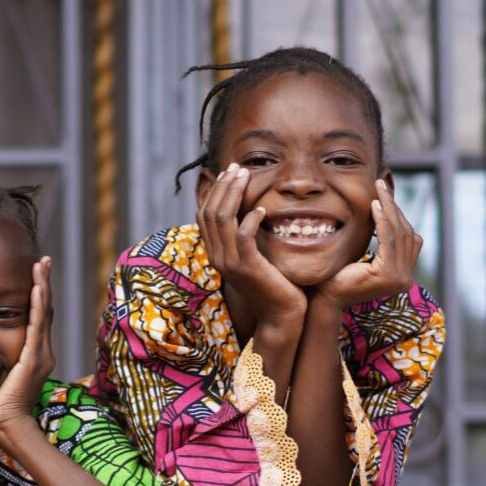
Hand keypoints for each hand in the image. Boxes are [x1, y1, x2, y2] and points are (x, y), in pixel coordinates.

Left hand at [0, 257, 53, 432]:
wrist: (10, 428)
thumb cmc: (0, 409)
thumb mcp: (1, 378)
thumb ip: (0, 363)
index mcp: (35, 355)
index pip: (38, 318)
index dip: (38, 295)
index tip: (35, 274)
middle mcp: (43, 352)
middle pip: (46, 310)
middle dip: (44, 284)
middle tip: (44, 260)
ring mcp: (41, 355)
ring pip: (44, 313)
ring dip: (42, 287)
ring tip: (42, 265)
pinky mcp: (34, 360)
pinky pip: (36, 326)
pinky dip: (37, 306)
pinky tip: (36, 288)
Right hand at [198, 164, 307, 329]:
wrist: (281, 316)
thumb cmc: (274, 285)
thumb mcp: (255, 258)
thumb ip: (248, 238)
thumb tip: (252, 211)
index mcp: (216, 253)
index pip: (205, 215)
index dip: (215, 191)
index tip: (230, 173)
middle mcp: (217, 257)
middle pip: (210, 212)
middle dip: (223, 186)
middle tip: (238, 168)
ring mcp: (230, 263)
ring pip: (223, 219)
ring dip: (234, 194)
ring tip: (247, 177)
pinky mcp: (248, 268)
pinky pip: (243, 236)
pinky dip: (251, 219)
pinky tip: (262, 209)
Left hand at [319, 180, 423, 309]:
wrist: (324, 298)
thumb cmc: (337, 276)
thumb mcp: (362, 256)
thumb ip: (377, 242)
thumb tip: (382, 214)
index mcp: (402, 275)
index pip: (408, 239)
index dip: (398, 215)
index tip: (385, 195)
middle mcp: (405, 279)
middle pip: (406, 233)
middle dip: (394, 207)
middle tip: (382, 185)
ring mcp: (399, 279)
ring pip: (399, 234)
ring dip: (389, 210)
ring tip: (378, 191)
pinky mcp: (388, 275)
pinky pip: (388, 240)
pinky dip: (382, 221)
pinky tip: (374, 206)